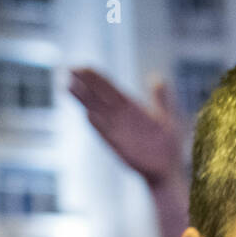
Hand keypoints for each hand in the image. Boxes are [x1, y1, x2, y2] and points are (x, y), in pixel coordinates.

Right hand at [69, 68, 184, 188]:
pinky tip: (89, 114)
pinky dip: (99, 125)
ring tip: (67, 86)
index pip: (108, 87)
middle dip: (84, 83)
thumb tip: (157, 78)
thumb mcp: (167, 117)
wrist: (167, 170)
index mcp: (130, 106)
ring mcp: (116, 130)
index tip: (81, 66)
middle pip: (98, 95)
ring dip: (83, 99)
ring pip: (96, 111)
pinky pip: (106, 133)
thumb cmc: (167, 144)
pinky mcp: (118, 145)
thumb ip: (161, 98)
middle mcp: (119, 116)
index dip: (95, 77)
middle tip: (68, 70)